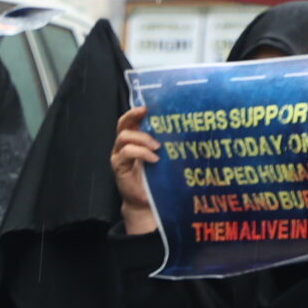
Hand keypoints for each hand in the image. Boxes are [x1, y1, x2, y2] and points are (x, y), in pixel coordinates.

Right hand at [110, 105, 160, 236]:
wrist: (147, 201)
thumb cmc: (158, 178)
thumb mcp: (165, 156)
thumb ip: (167, 143)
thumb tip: (188, 129)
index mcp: (136, 140)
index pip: (132, 120)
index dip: (137, 111)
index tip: (149, 105)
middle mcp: (124, 145)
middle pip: (122, 124)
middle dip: (132, 116)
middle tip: (145, 113)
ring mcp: (120, 156)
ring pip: (124, 137)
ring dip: (142, 138)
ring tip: (158, 146)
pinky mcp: (119, 167)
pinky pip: (127, 153)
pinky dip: (142, 153)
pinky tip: (154, 159)